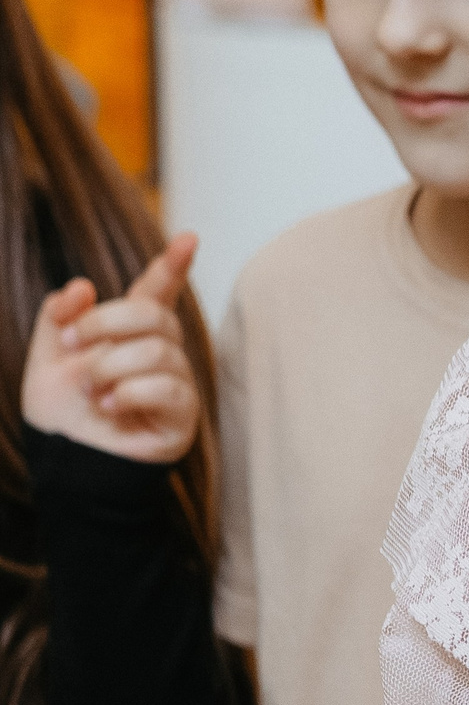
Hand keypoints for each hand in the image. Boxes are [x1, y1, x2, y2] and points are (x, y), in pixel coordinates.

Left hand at [20, 234, 203, 465]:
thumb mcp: (45, 362)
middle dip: (105, 324)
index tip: (187, 238)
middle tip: (72, 347)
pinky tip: (109, 407)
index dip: (171, 266)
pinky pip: (167, 386)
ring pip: (157, 350)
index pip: (156, 293)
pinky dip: (129, 393)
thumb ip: (57, 318)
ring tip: (90, 392)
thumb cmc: (63, 417)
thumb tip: (82, 285)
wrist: (68, 466)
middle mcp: (159, 354)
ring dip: (110, 367)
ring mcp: (175, 383)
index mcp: (129, 336)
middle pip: (153, 314)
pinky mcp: (183, 415)